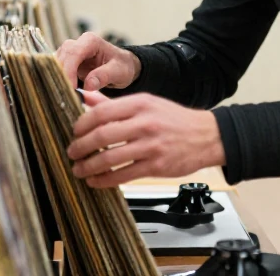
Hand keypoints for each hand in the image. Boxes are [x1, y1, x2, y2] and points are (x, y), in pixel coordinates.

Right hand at [56, 32, 141, 91]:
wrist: (122, 66)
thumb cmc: (122, 67)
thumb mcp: (119, 72)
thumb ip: (104, 76)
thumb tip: (88, 85)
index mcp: (91, 41)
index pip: (73, 53)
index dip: (69, 70)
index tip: (71, 88)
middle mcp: (78, 43)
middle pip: (61, 57)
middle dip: (61, 76)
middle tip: (65, 95)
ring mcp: (70, 53)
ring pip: (55, 63)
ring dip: (57, 79)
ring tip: (64, 95)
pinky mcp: (66, 62)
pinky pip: (56, 70)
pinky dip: (58, 81)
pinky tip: (63, 92)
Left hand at [67, 92, 225, 187]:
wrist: (207, 136)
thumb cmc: (175, 120)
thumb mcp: (147, 103)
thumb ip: (115, 104)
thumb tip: (87, 97)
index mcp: (140, 104)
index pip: (101, 113)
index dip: (81, 125)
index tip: (74, 133)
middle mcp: (145, 123)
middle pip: (101, 136)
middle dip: (80, 147)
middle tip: (72, 153)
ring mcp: (151, 145)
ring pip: (109, 158)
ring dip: (88, 167)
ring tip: (79, 170)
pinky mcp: (156, 166)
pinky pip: (123, 175)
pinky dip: (104, 180)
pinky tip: (96, 181)